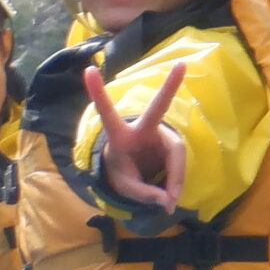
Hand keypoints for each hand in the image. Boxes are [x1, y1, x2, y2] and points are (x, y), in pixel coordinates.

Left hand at [88, 62, 186, 209]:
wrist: (132, 173)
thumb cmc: (121, 172)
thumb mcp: (126, 187)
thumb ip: (144, 195)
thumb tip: (167, 201)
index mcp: (120, 135)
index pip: (107, 113)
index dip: (97, 93)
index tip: (88, 69)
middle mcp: (143, 129)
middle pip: (158, 108)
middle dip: (170, 86)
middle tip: (181, 65)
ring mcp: (160, 135)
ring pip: (175, 155)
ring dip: (174, 180)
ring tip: (167, 205)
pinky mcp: (172, 144)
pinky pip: (180, 165)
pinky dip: (176, 184)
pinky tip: (170, 197)